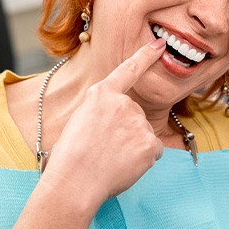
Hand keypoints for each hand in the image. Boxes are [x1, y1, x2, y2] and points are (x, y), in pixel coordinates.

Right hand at [41, 39, 165, 204]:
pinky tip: (124, 166)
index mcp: (102, 94)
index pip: (128, 70)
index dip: (146, 56)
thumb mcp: (79, 120)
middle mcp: (123, 103)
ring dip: (132, 145)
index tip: (160, 45)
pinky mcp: (149, 143)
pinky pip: (153, 150)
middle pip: (134, 114)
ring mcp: (138, 122)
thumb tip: (116, 123)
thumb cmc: (69, 157)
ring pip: (142, 133)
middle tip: (104, 148)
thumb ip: (102, 112)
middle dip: (125, 130)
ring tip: (110, 159)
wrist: (73, 183)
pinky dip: (143, 159)